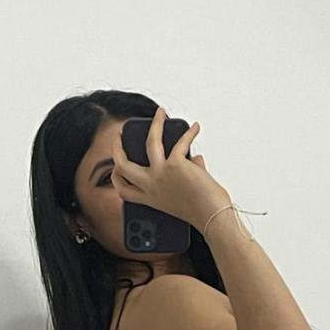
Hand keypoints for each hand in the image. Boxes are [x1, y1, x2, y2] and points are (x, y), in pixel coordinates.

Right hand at [110, 107, 230, 232]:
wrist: (212, 216)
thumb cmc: (202, 212)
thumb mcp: (184, 197)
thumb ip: (184, 177)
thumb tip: (195, 157)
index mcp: (151, 198)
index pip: (124, 190)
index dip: (116, 178)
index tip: (116, 167)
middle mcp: (151, 186)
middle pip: (123, 165)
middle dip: (117, 146)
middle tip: (119, 134)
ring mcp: (161, 174)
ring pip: (150, 141)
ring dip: (156, 123)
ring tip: (161, 112)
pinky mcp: (175, 165)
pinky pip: (182, 142)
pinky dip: (190, 132)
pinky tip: (196, 127)